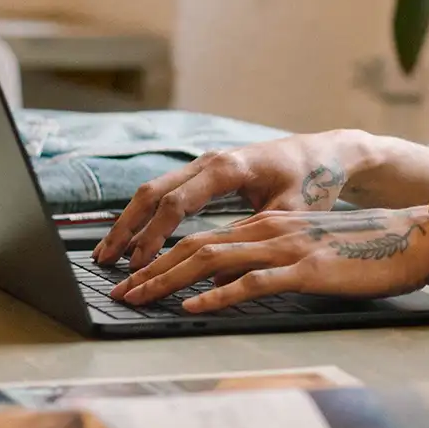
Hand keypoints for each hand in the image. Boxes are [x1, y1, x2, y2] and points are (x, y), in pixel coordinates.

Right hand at [93, 132, 364, 268]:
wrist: (323, 155)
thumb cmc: (312, 183)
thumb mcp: (290, 215)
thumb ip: (253, 239)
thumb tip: (217, 273)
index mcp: (228, 168)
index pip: (177, 203)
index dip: (154, 236)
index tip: (139, 264)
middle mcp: (209, 161)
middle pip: (153, 193)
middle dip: (127, 228)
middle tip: (105, 262)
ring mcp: (204, 164)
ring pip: (153, 190)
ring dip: (129, 221)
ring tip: (107, 253)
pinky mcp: (205, 172)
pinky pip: (166, 192)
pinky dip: (144, 215)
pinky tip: (131, 238)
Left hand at [110, 207, 428, 311]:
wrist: (413, 235)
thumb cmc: (365, 247)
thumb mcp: (309, 248)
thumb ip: (271, 259)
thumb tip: (231, 284)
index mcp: (270, 224)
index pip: (202, 237)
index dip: (161, 257)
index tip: (135, 277)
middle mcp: (271, 230)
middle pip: (196, 246)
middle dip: (152, 270)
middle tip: (121, 291)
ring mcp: (287, 247)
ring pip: (213, 260)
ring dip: (170, 282)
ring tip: (140, 298)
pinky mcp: (306, 269)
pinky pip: (253, 282)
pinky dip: (218, 297)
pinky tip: (195, 309)